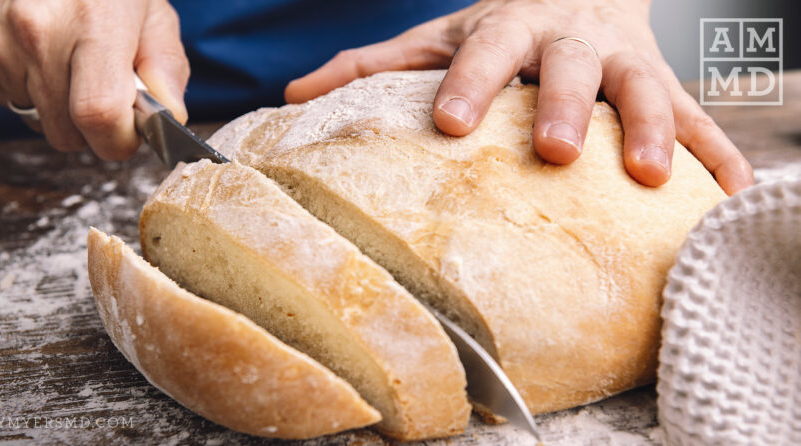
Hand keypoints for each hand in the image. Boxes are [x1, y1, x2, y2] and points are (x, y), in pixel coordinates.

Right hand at [0, 0, 188, 159]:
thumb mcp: (150, 10)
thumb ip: (165, 66)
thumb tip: (169, 116)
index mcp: (93, 21)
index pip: (99, 115)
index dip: (118, 140)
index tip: (128, 135)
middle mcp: (36, 29)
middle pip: (65, 131)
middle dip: (91, 129)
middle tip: (101, 92)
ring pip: (34, 119)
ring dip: (56, 106)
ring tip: (66, 59)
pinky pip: (4, 99)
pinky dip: (24, 87)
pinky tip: (34, 52)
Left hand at [285, 0, 753, 194]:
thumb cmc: (501, 30)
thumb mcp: (442, 37)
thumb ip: (377, 64)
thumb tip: (292, 94)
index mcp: (511, 25)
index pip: (487, 49)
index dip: (471, 82)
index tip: (451, 123)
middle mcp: (573, 39)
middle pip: (572, 67)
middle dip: (568, 106)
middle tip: (558, 151)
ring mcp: (626, 62)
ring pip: (646, 90)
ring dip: (654, 131)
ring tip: (650, 180)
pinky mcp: (664, 84)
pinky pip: (699, 119)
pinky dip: (716, 154)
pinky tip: (733, 192)